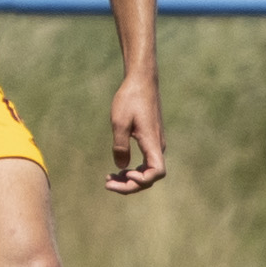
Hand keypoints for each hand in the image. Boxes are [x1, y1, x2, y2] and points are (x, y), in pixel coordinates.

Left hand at [104, 70, 167, 193]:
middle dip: (130, 185)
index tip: (125, 175)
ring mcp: (155, 143)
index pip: (157, 172)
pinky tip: (119, 169)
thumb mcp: (119, 122)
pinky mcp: (151, 140)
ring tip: (110, 179)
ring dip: (131, 179)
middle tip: (107, 184)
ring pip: (148, 170)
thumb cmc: (130, 98)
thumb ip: (120, 146)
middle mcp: (158, 146)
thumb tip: (121, 167)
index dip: (143, 181)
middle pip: (150, 176)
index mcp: (152, 142)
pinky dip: (134, 169)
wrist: (142, 81)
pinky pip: (146, 162)